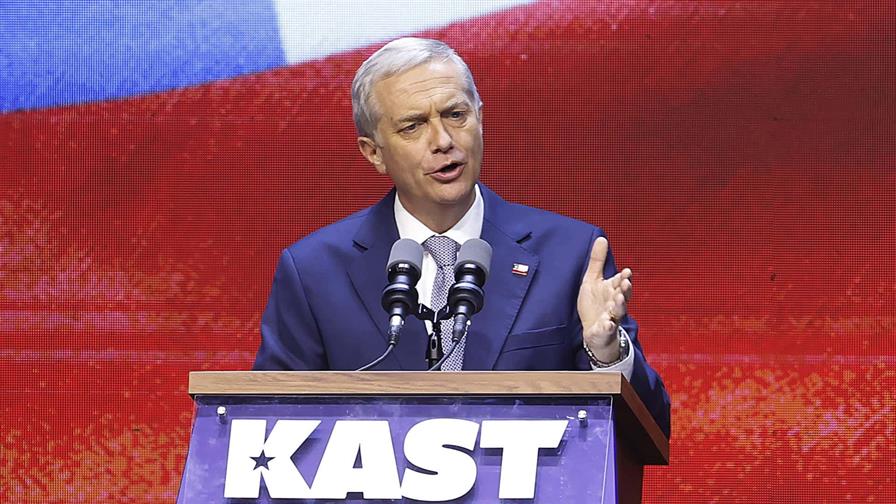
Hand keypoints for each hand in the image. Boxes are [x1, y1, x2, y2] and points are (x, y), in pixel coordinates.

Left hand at [577, 237, 632, 362]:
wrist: (593, 331)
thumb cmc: (595, 304)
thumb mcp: (592, 280)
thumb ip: (597, 261)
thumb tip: (602, 238)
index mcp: (612, 290)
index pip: (620, 282)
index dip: (624, 278)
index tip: (626, 271)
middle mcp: (615, 303)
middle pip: (624, 296)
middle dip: (625, 290)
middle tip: (625, 283)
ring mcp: (611, 317)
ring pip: (619, 311)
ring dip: (620, 305)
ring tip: (619, 299)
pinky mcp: (605, 330)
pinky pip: (608, 329)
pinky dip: (608, 326)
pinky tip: (607, 323)